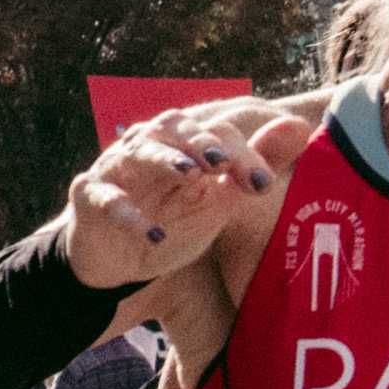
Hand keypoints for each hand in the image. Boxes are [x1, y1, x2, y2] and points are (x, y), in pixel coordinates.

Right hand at [60, 100, 318, 289]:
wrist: (115, 262)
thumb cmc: (170, 223)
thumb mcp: (219, 201)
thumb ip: (254, 167)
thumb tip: (300, 126)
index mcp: (181, 142)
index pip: (215, 132)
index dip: (241, 152)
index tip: (263, 185)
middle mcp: (146, 145)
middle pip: (174, 127)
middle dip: (201, 142)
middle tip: (225, 162)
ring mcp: (114, 168)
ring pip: (136, 150)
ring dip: (165, 159)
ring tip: (190, 174)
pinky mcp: (89, 197)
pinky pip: (105, 198)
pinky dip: (127, 214)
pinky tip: (153, 234)